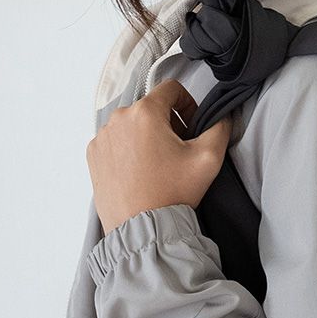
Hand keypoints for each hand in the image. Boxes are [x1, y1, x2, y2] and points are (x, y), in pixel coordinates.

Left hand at [86, 80, 232, 235]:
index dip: (188, 104)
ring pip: (131, 124)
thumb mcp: (209, 158)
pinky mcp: (94, 156)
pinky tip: (140, 170)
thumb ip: (220, 128)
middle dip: (167, 122)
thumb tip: (222, 117)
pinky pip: (115, 141)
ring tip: (158, 163)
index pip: (171, 89)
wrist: (142, 229)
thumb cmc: (172, 193)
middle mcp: (118, 119)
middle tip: (178, 149)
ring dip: (146, 135)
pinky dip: (128, 149)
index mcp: (145, 112)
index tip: (192, 125)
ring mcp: (102, 138)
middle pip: (150, 107)